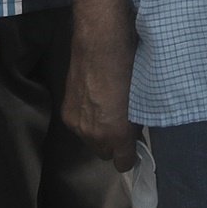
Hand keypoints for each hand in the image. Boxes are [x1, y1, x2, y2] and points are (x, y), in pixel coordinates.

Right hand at [63, 30, 138, 170]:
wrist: (100, 44)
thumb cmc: (128, 66)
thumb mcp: (140, 98)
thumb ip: (136, 123)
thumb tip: (133, 132)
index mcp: (117, 133)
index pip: (123, 163)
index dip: (128, 156)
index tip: (132, 146)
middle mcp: (95, 135)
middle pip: (104, 153)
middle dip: (113, 143)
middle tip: (120, 122)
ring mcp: (78, 125)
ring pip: (90, 141)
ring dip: (98, 131)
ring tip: (106, 108)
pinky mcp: (66, 113)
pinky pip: (79, 127)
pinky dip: (86, 119)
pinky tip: (93, 101)